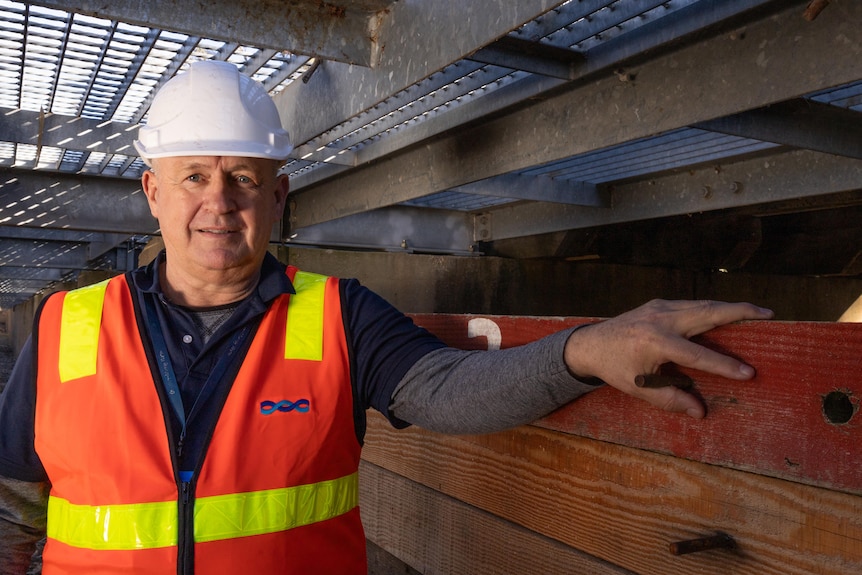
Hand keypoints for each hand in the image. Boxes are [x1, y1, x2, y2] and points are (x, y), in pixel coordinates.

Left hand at [563, 299, 773, 418]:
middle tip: (769, 313)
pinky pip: (692, 304)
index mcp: (655, 342)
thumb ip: (671, 400)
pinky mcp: (659, 303)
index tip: (748, 373)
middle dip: (739, 312)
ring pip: (702, 304)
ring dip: (730, 307)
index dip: (724, 366)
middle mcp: (660, 319)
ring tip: (758, 311)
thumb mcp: (639, 389)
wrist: (590, 343)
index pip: (697, 355)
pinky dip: (713, 308)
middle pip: (707, 312)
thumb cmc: (614, 368)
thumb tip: (701, 413)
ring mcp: (660, 307)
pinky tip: (729, 313)